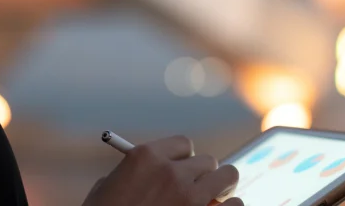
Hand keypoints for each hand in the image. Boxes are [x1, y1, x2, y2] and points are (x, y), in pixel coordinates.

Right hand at [82, 135, 242, 205]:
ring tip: (220, 197)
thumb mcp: (108, 189)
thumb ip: (133, 175)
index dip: (184, 158)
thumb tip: (154, 175)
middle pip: (207, 160)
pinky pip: (236, 205)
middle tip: (199, 187)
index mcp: (145, 156)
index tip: (184, 168)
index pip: (183, 144)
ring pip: (227, 176)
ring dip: (223, 186)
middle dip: (204, 174)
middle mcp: (171, 171)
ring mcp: (190, 197)